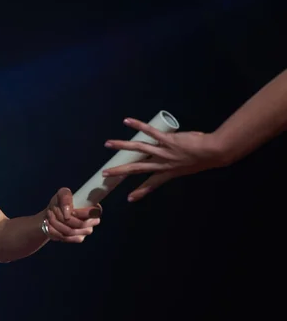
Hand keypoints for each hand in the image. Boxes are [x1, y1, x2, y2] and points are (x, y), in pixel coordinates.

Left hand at [43, 187, 101, 242]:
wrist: (52, 215)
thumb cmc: (60, 202)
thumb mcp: (61, 194)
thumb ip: (66, 197)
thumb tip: (68, 214)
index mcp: (93, 208)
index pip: (96, 212)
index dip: (83, 213)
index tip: (71, 211)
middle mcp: (93, 221)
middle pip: (81, 224)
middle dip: (64, 217)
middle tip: (54, 210)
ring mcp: (86, 231)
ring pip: (72, 231)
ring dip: (57, 223)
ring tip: (50, 216)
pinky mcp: (78, 238)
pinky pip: (67, 237)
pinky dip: (56, 231)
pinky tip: (51, 225)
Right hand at [102, 117, 225, 201]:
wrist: (214, 152)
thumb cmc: (206, 158)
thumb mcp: (190, 165)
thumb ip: (178, 160)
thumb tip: (172, 148)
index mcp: (169, 172)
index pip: (151, 184)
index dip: (141, 191)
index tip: (129, 198)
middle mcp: (163, 164)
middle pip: (137, 168)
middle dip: (120, 171)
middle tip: (105, 174)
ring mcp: (164, 152)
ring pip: (138, 149)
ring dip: (121, 146)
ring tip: (108, 144)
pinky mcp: (167, 140)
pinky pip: (149, 132)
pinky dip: (138, 125)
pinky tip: (127, 121)